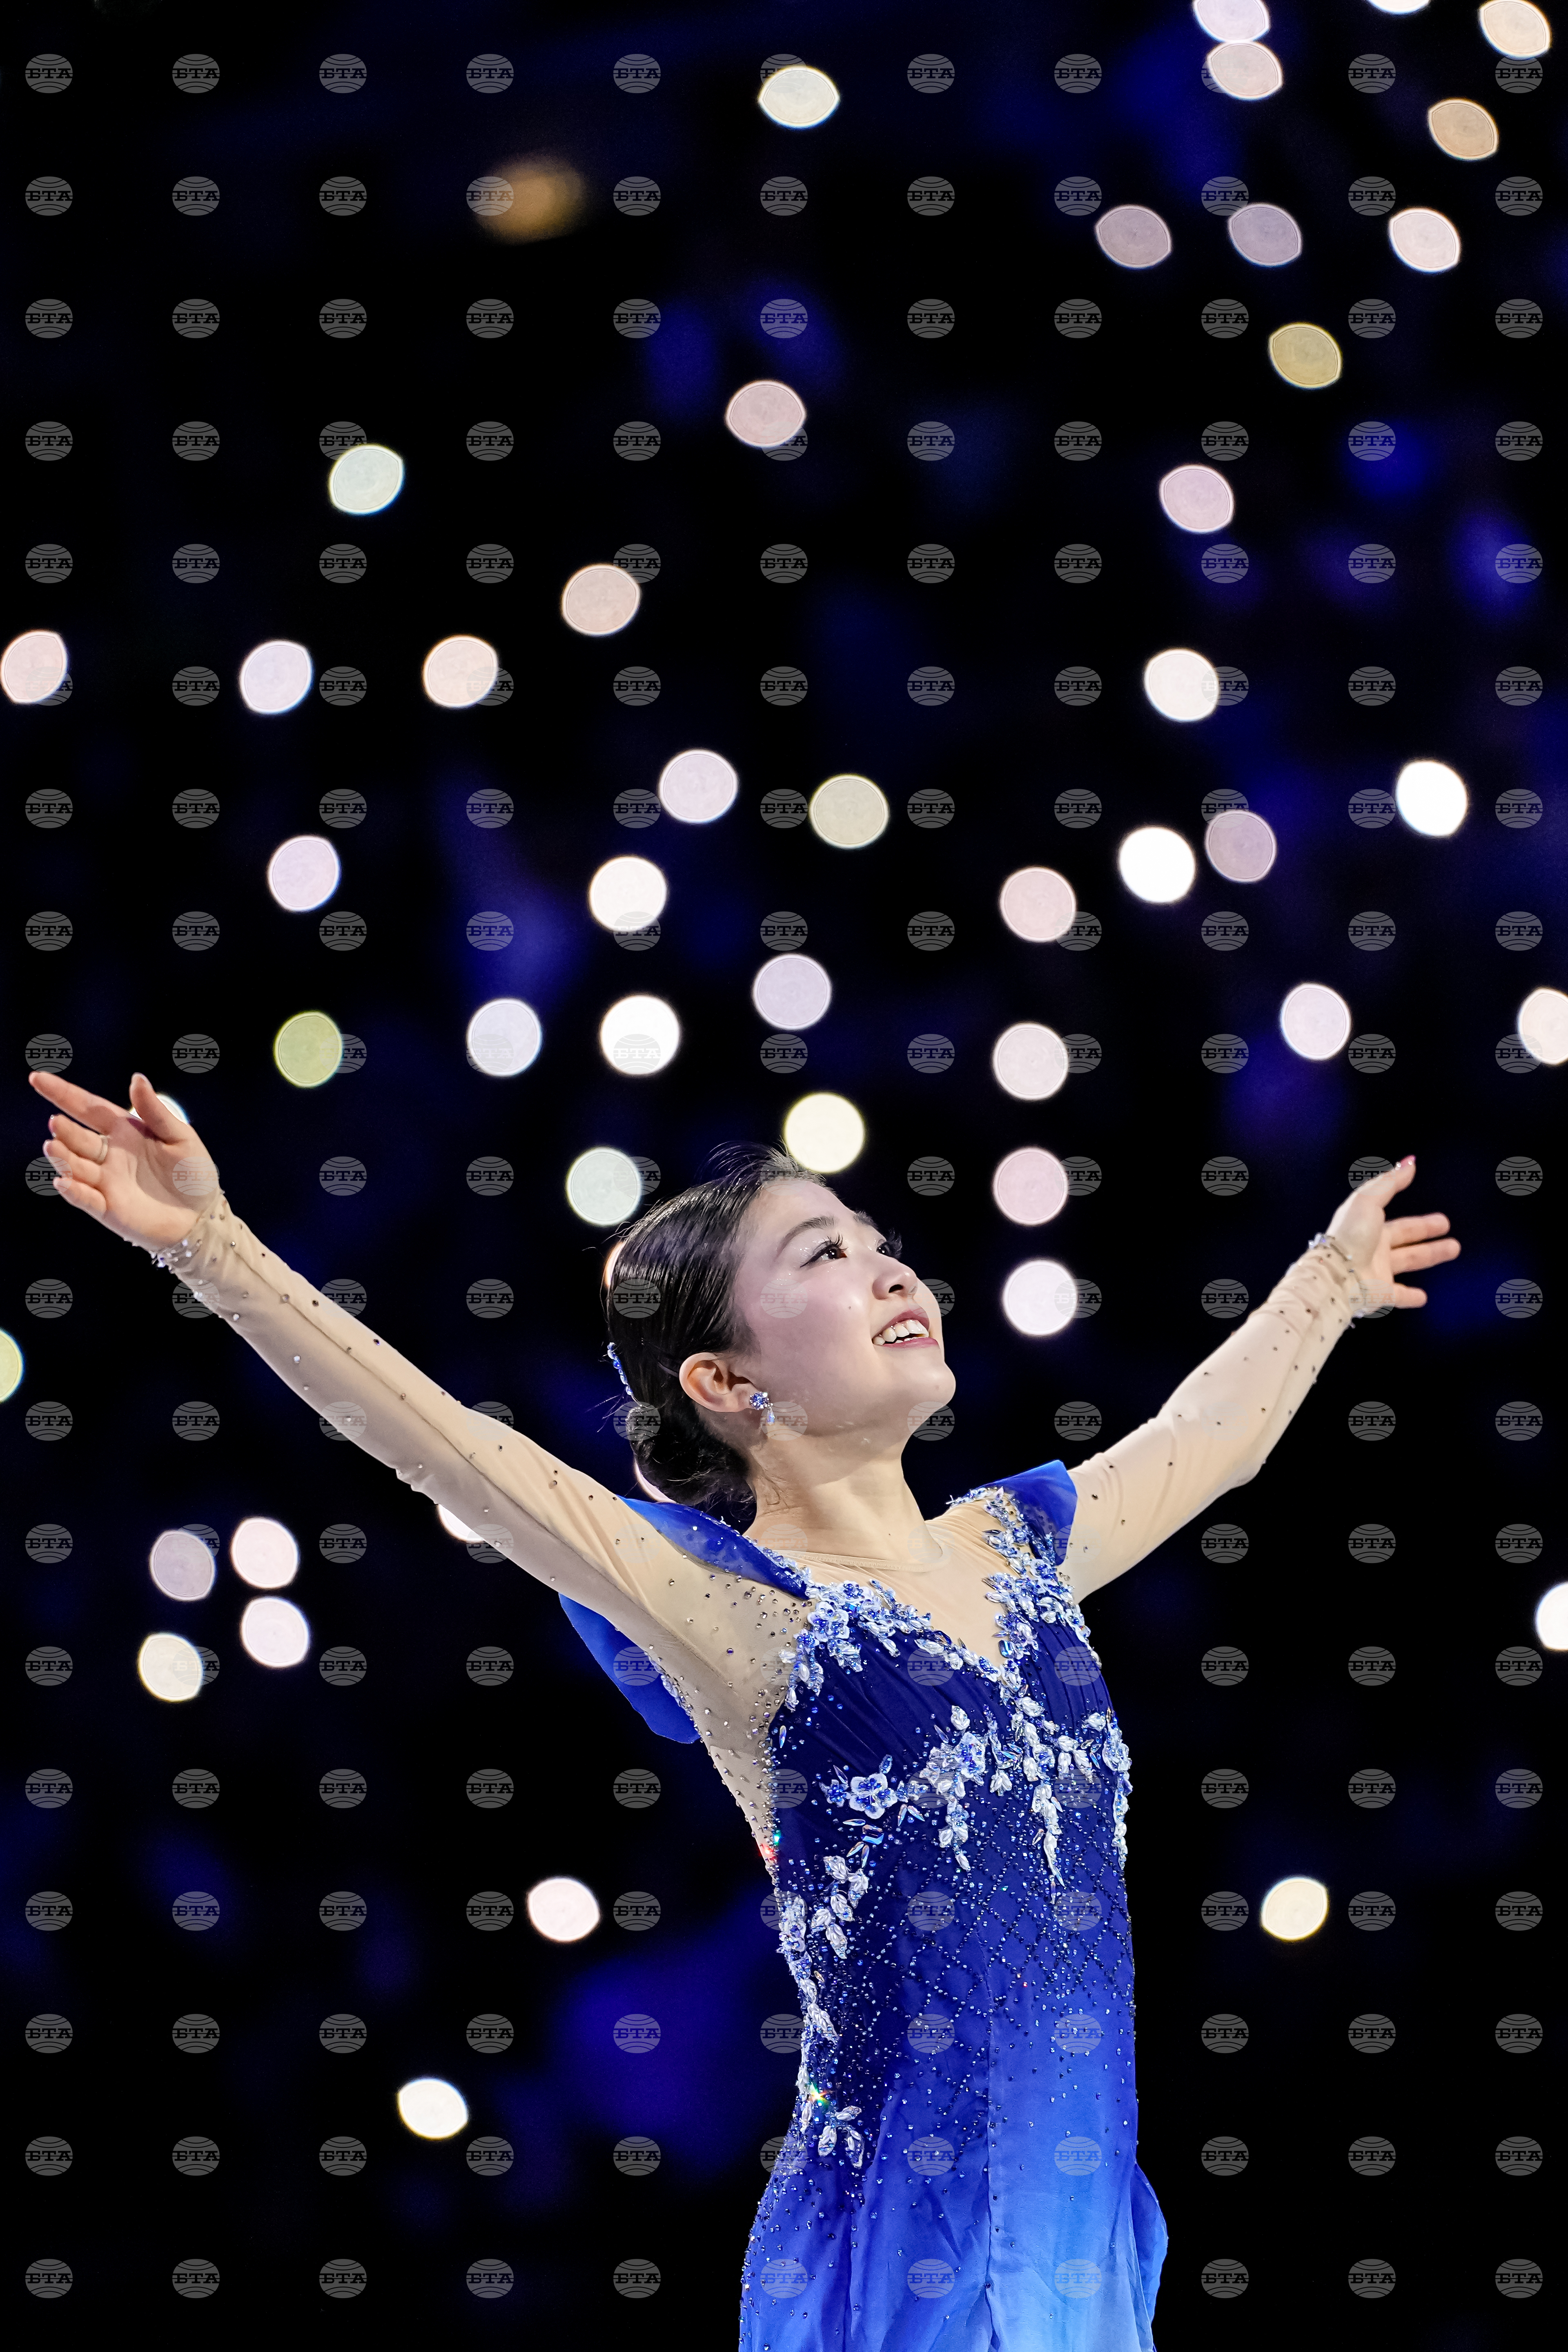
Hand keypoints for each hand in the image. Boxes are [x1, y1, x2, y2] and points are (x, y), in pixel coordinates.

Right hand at [29, 1070, 218, 1250]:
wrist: (203, 1216)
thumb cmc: (193, 1174)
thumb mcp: (180, 1137)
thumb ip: (155, 1111)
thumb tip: (137, 1078)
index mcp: (125, 1132)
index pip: (89, 1108)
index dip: (63, 1094)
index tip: (38, 1079)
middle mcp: (109, 1155)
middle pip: (78, 1138)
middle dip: (64, 1130)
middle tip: (55, 1122)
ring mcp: (106, 1181)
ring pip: (76, 1167)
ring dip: (63, 1158)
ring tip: (53, 1145)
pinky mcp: (107, 1208)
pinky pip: (85, 1198)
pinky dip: (73, 1191)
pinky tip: (64, 1182)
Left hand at [1325, 1156, 1458, 1310]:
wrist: (1336, 1274)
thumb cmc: (1350, 1235)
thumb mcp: (1367, 1201)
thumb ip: (1389, 1183)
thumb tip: (1409, 1162)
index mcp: (1370, 1228)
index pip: (1399, 1223)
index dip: (1419, 1220)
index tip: (1438, 1216)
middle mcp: (1374, 1249)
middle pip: (1406, 1240)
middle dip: (1427, 1233)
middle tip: (1447, 1226)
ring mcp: (1377, 1272)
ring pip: (1408, 1262)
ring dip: (1430, 1256)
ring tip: (1454, 1249)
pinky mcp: (1379, 1294)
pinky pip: (1397, 1296)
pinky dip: (1410, 1297)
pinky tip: (1423, 1297)